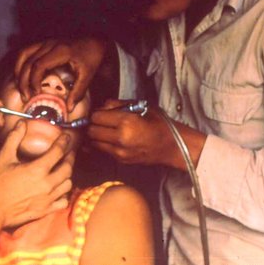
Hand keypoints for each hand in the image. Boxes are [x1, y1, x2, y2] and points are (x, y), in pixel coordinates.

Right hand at [0, 120, 74, 233]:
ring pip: (68, 184)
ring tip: (63, 169)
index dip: (64, 142)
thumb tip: (21, 123)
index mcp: (37, 170)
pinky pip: (63, 201)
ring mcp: (48, 199)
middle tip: (68, 151)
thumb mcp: (3, 158)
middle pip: (67, 168)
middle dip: (70, 157)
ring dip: (67, 175)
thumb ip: (14, 138)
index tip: (66, 136)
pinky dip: (64, 194)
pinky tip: (58, 189)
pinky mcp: (45, 211)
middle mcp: (47, 184)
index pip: (58, 151)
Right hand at [14, 37, 107, 111]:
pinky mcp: (43, 44)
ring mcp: (45, 42)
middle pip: (28, 61)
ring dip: (18, 71)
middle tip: (25, 97)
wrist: (94, 41)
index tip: (36, 94)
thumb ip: (78, 92)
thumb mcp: (88, 75)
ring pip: (23, 55)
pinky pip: (26, 52)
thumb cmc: (92, 56)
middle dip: (23, 81)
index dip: (34, 80)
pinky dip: (21, 65)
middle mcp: (50, 44)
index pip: (39, 65)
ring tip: (21, 88)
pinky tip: (22, 77)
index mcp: (60, 51)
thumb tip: (69, 108)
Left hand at [88, 99, 206, 169]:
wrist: (172, 146)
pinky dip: (102, 144)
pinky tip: (110, 138)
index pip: (96, 117)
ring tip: (104, 130)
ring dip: (95, 136)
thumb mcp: (141, 106)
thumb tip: (101, 106)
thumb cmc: (158, 123)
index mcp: (126, 122)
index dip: (96, 113)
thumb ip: (118, 104)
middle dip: (92, 125)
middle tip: (100, 121)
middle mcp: (121, 139)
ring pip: (94, 143)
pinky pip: (103, 150)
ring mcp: (120, 152)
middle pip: (91, 131)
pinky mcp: (121, 160)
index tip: (101, 112)